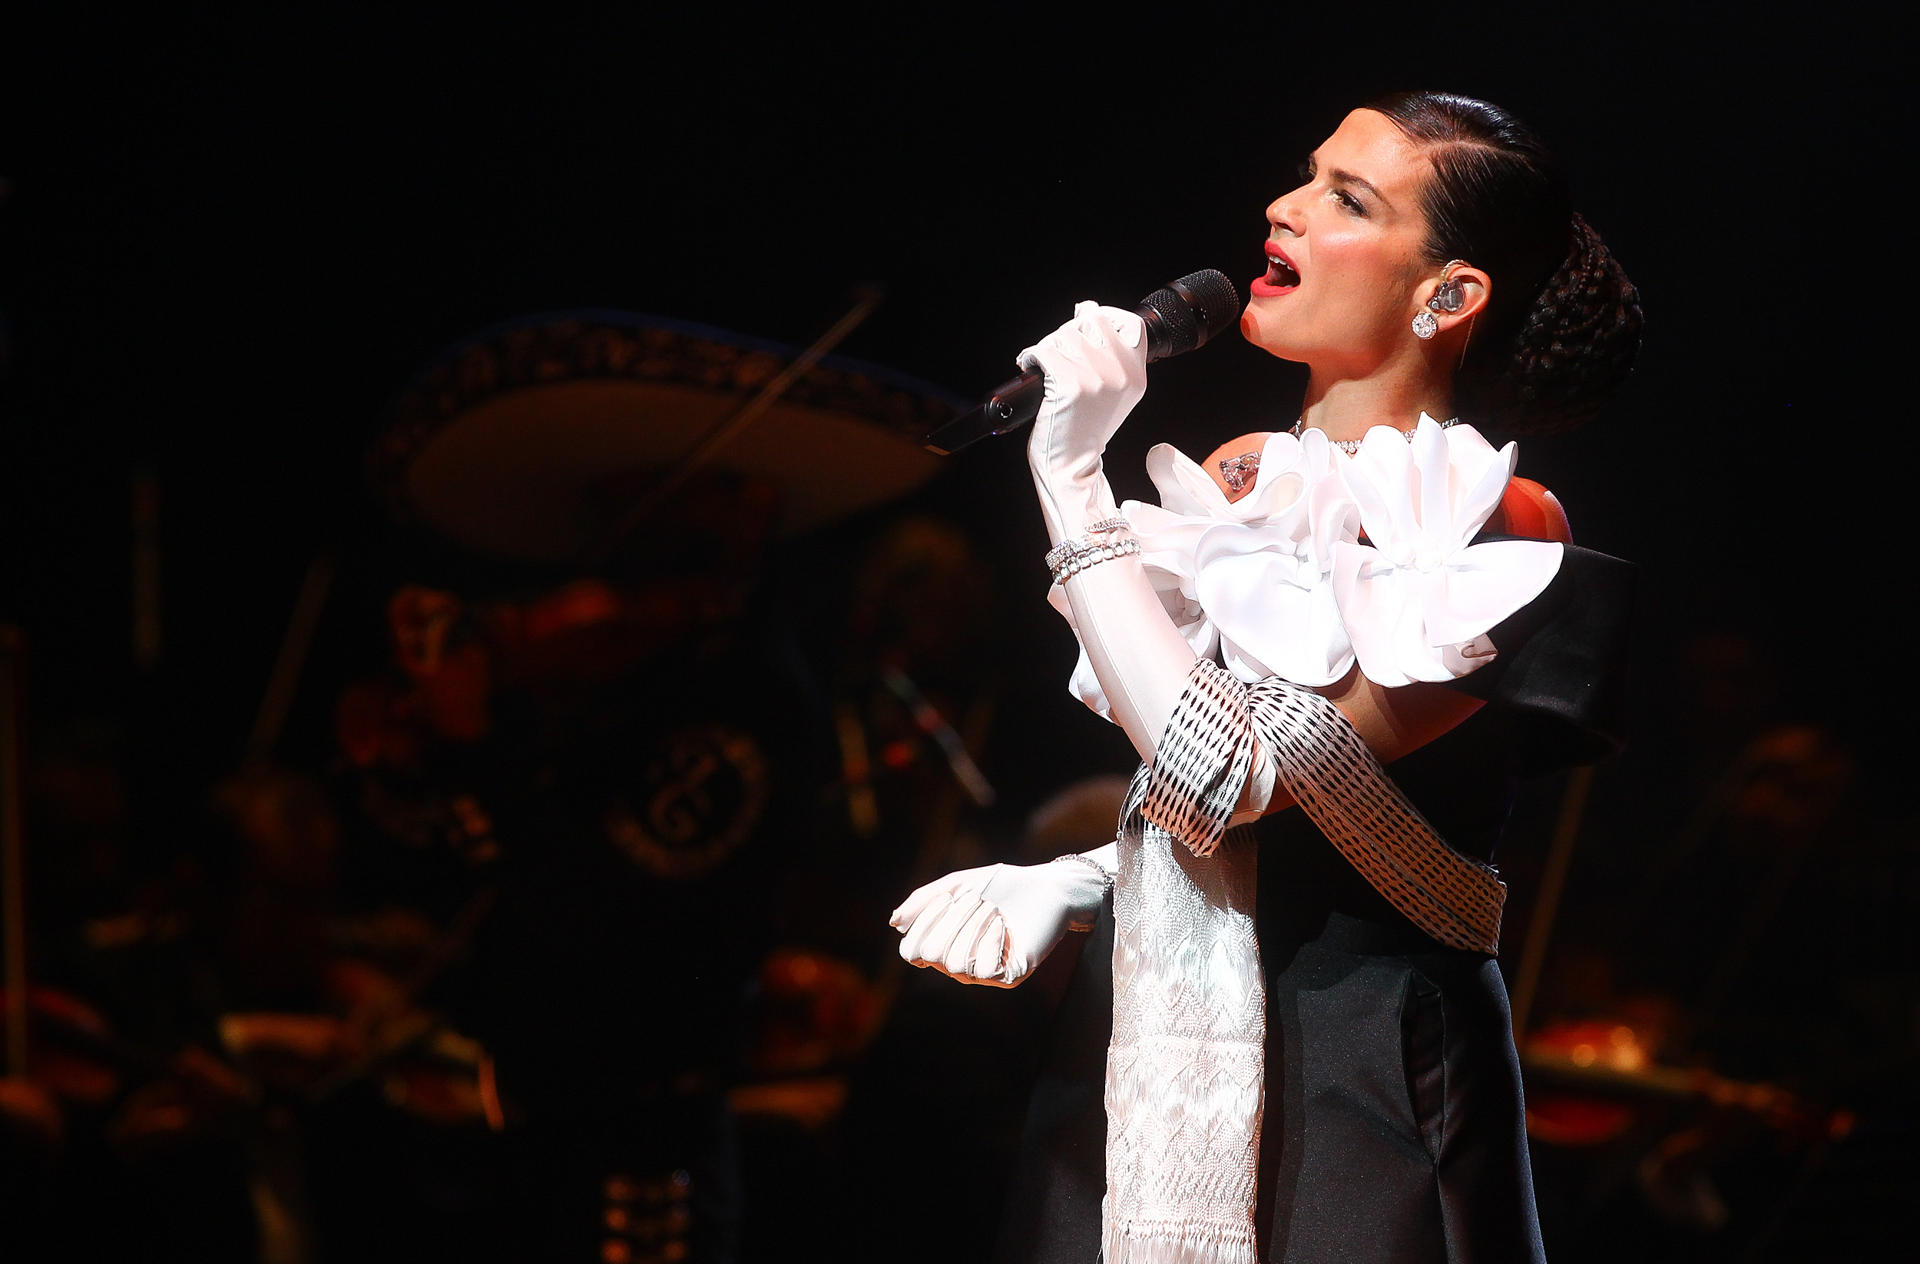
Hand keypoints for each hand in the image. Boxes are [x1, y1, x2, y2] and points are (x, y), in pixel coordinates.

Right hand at [890, 855, 1111, 986]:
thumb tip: (894, 923)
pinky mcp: (1008, 977)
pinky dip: (991, 943)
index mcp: (944, 943)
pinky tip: (1004, 926)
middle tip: (977, 899)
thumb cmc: (1003, 885)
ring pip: (955, 965)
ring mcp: (983, 973)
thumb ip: (925, 900)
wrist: (1050, 888)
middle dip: (952, 921)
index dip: (924, 924)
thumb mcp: (958, 884)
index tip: (947, 897)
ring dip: (973, 928)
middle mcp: (959, 963)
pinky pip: (984, 971)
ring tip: (993, 908)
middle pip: (932, 955)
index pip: (912, 951)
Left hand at [1022, 302, 1148, 542]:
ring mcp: (1096, 377)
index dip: (1105, 316)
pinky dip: (1030, 357)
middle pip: (1091, 321)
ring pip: (1064, 334)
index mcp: (1137, 375)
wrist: (1072, 465)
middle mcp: (1121, 373)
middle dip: (1068, 332)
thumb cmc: (1085, 428)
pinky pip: (1043, 350)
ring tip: (1045, 367)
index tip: (1085, 324)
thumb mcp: (1111, 391)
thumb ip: (1107, 354)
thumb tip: (1085, 309)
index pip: (1130, 323)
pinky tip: (1030, 369)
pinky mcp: (1069, 384)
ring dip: (1048, 346)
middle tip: (1057, 354)